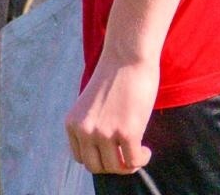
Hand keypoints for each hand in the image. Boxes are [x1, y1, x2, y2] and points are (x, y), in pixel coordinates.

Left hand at [65, 56, 157, 174]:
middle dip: (113, 165)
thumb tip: (110, 147)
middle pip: (96, 166)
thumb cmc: (117, 72)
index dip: (99, 158)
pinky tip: (146, 151)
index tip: (113, 152)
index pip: (82, 157)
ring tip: (139, 154)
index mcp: (73, 124)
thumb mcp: (92, 102)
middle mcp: (85, 131)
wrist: (129, 54)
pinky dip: (141, 160)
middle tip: (128, 156)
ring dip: (128, 165)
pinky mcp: (127, 132)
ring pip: (115, 166)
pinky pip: (133, 160)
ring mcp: (105, 133)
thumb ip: (94, 122)